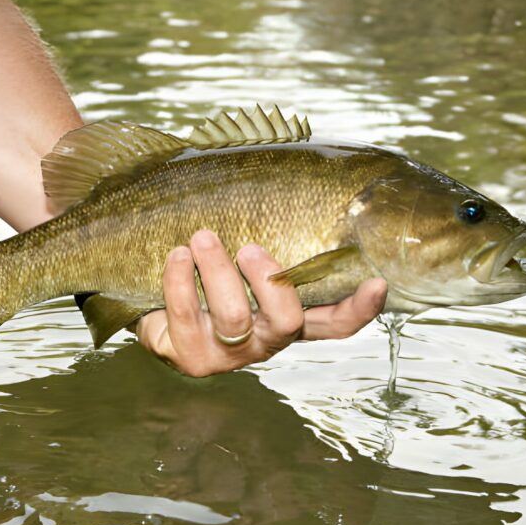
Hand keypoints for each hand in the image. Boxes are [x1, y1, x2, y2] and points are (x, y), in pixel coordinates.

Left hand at [136, 230, 386, 376]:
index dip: (360, 308)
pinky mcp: (190, 357)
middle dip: (270, 281)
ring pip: (233, 317)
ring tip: (201, 237)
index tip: (376, 282)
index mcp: (288, 315)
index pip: (336, 322)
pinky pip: (186, 315)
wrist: (149, 305)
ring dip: (217, 270)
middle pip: (288, 321)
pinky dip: (179, 279)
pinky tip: (177, 255)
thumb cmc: (207, 271)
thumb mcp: (243, 253)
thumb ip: (273, 233)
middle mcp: (265, 340)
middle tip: (250, 247)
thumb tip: (295, 167)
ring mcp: (228, 354)